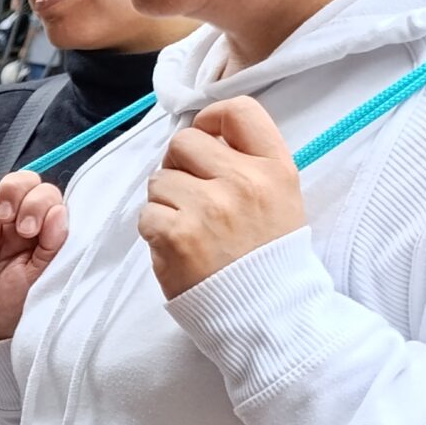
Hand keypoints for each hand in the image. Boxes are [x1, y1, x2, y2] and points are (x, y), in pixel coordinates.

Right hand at [0, 169, 68, 345]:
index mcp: (37, 228)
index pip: (41, 190)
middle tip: (8, 222)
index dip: (35, 200)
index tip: (31, 230)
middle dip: (9, 195)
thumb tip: (58, 211)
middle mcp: (9, 225)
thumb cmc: (17, 307)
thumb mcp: (42, 279)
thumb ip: (53, 245)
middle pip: (11, 182)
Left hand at [138, 98, 303, 299]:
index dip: (210, 119)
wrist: (263, 313)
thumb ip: (247, 162)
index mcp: (275, 169)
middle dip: (179, 167)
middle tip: (192, 197)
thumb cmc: (264, 256)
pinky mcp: (178, 234)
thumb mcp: (279, 199)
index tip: (205, 137)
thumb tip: (202, 133)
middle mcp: (245, 182)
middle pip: (184, 142)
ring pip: (159, 180)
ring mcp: (210, 207)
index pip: (239, 110)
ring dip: (165, 203)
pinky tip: (178, 248)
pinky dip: (155, 231)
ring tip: (190, 228)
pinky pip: (146, 213)